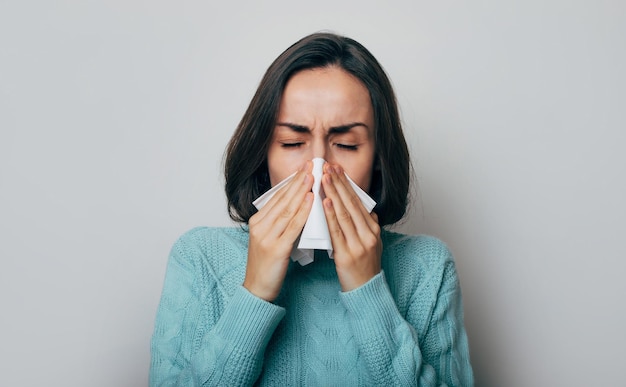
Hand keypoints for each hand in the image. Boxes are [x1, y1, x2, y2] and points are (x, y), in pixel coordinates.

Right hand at [244, 162, 313, 300]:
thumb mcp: (270, 238)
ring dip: (301, 191)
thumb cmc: (267, 265)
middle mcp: (260, 226)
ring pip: (287, 209)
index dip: (291, 181)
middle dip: (297, 181)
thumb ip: (280, 222)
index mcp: (257, 222)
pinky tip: (311, 201)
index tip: (303, 168)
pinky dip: (302, 211)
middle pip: (282, 199)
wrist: (257, 289)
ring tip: (312, 177)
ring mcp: (267, 237)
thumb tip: (298, 205)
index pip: (277, 197)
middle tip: (310, 165)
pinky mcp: (276, 249)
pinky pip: (292, 226)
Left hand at [321, 163, 381, 291]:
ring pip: (344, 213)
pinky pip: (337, 231)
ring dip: (333, 193)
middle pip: (352, 204)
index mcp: (373, 230)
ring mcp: (359, 244)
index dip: (347, 184)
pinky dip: (330, 214)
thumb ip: (367, 226)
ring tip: (324, 177)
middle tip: (328, 166)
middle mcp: (369, 235)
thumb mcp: (371, 244)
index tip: (337, 169)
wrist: (367, 293)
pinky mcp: (347, 255)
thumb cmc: (364, 269)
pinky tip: (324, 202)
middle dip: (339, 183)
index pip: (358, 202)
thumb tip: (365, 210)